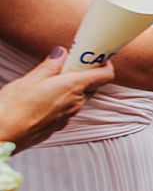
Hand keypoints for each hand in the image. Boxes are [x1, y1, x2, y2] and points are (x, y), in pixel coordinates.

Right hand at [0, 48, 114, 151]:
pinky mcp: (57, 126)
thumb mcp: (30, 79)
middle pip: (92, 86)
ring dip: (72, 88)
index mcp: (72, 87)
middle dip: (85, 74)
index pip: (105, 75)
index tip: (96, 56)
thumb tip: (61, 54)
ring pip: (79, 98)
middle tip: (69, 65)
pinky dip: (62, 101)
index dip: (105, 64)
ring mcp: (67, 117)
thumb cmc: (12, 108)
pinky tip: (44, 98)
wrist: (2, 136)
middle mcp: (75, 103)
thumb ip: (50, 66)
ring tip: (52, 81)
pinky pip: (67, 110)